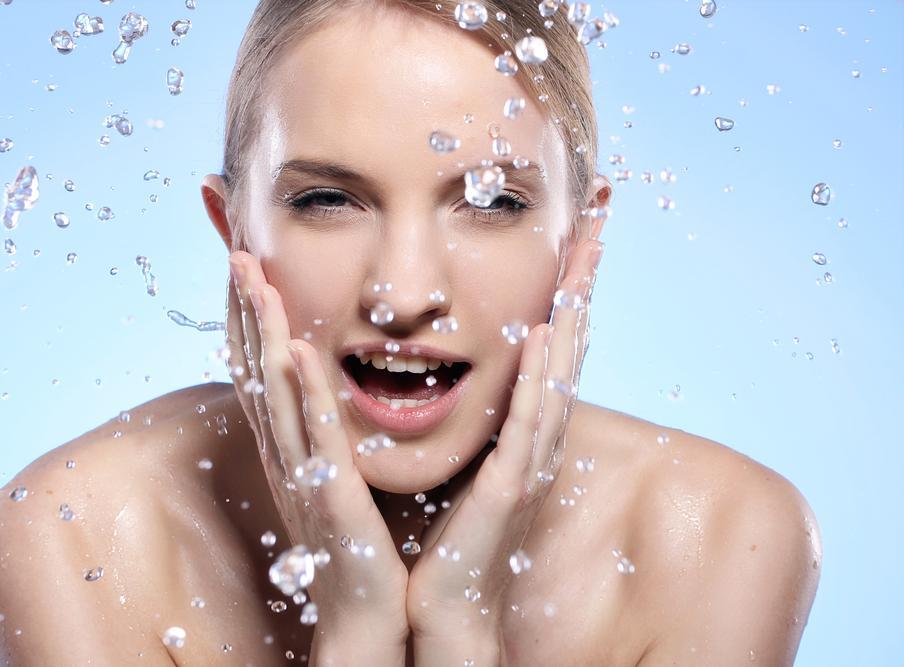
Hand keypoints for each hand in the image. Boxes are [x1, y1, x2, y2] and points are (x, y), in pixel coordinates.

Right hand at [227, 250, 408, 657]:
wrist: (363, 612)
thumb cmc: (354, 547)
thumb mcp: (333, 479)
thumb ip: (326, 437)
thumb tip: (329, 395)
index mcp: (289, 449)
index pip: (260, 372)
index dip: (249, 321)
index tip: (245, 270)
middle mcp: (284, 454)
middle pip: (254, 370)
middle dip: (244, 310)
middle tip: (235, 253)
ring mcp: (303, 472)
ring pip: (275, 390)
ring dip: (263, 333)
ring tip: (254, 281)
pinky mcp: (332, 492)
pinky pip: (317, 433)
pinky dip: (306, 390)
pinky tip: (300, 349)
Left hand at [406, 237, 604, 663]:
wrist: (445, 605)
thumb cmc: (450, 534)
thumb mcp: (462, 458)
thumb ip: (470, 414)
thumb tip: (455, 369)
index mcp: (523, 429)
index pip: (550, 345)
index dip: (566, 290)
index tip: (576, 235)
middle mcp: (537, 438)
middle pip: (568, 346)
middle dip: (583, 283)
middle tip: (599, 220)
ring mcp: (529, 461)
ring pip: (559, 373)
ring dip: (571, 314)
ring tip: (584, 258)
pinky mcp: (509, 488)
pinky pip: (528, 423)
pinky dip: (539, 378)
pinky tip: (543, 334)